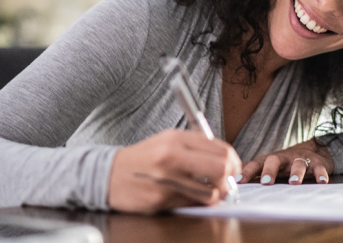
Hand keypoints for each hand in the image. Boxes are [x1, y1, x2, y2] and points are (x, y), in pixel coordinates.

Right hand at [108, 129, 241, 212]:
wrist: (108, 174)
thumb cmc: (143, 158)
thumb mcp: (168, 141)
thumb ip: (196, 146)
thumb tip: (227, 159)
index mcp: (176, 138)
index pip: (220, 149)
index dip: (234, 161)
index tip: (234, 168)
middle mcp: (171, 156)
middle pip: (221, 168)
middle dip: (230, 178)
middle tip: (227, 182)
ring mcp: (166, 179)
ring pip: (210, 192)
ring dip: (215, 194)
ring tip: (209, 191)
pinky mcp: (160, 199)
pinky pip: (191, 204)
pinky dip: (196, 202)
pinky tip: (189, 196)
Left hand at [240, 138, 333, 184]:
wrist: (314, 149)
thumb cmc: (287, 162)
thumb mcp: (270, 165)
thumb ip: (255, 173)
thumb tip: (232, 182)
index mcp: (271, 160)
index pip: (256, 164)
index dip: (247, 172)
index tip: (239, 181)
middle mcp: (285, 158)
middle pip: (274, 160)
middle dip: (270, 171)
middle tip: (266, 182)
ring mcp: (301, 160)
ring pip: (298, 164)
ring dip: (296, 173)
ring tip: (294, 183)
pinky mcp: (317, 163)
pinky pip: (318, 168)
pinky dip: (320, 175)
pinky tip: (321, 182)